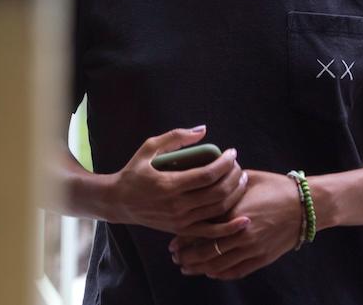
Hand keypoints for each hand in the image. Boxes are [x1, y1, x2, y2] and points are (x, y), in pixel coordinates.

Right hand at [108, 126, 246, 233]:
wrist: (118, 202)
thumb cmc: (134, 172)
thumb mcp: (149, 148)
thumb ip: (175, 137)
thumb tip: (203, 130)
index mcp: (169, 185)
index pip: (208, 174)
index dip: (226, 162)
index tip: (232, 152)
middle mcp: (176, 205)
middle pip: (217, 192)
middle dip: (234, 176)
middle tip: (238, 165)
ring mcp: (179, 221)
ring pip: (218, 209)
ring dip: (235, 194)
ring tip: (241, 179)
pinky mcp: (180, 230)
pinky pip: (210, 232)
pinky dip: (229, 228)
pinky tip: (244, 220)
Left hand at [168, 170, 302, 279]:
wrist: (306, 205)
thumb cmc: (277, 188)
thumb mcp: (248, 179)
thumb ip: (225, 185)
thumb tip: (206, 180)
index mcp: (234, 212)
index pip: (201, 230)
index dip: (184, 238)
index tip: (173, 241)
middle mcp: (240, 233)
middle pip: (205, 252)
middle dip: (186, 257)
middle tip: (175, 257)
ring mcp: (252, 248)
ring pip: (217, 265)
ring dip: (199, 268)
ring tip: (187, 267)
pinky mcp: (262, 258)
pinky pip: (235, 272)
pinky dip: (220, 274)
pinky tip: (210, 272)